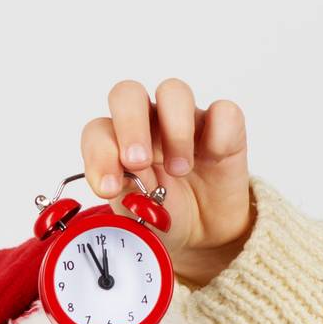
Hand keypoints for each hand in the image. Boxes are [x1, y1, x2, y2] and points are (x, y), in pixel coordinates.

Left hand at [79, 78, 253, 289]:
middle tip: (138, 163)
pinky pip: (223, 112)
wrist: (203, 232)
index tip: (109, 188)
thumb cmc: (163, 215)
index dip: (99, 154)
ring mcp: (186, 120)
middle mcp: (148, 123)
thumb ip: (127, 195)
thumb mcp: (138, 215)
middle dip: (129, 126)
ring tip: (179, 170)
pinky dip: (218, 135)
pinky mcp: (223, 127)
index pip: (98, 131)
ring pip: (174, 91)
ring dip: (174, 131)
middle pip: (128, 94)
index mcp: (118, 142)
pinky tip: (213, 158)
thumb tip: (124, 180)